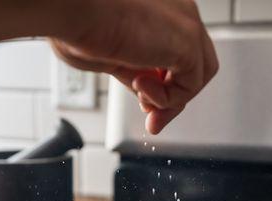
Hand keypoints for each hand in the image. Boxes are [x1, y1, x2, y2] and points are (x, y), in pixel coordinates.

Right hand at [50, 0, 217, 134]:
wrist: (73, 9)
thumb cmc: (78, 24)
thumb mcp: (112, 56)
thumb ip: (136, 71)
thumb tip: (146, 91)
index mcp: (159, 12)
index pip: (175, 55)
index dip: (162, 85)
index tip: (144, 104)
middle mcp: (177, 12)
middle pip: (194, 66)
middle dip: (172, 98)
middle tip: (152, 118)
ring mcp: (185, 23)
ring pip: (198, 76)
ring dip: (171, 101)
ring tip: (144, 101)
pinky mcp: (189, 40)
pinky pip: (192, 84)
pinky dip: (167, 99)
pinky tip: (141, 88)